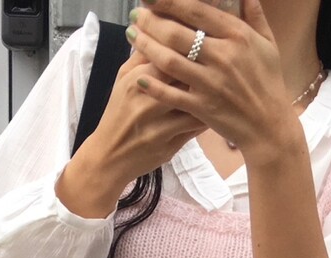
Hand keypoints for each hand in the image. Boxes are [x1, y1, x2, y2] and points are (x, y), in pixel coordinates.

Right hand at [56, 44, 205, 218]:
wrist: (109, 157)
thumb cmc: (118, 114)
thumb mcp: (122, 80)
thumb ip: (142, 55)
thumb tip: (159, 28)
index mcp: (136, 81)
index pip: (171, 53)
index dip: (190, 45)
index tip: (202, 41)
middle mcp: (148, 103)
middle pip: (187, 76)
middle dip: (204, 67)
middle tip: (218, 61)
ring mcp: (160, 127)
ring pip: (196, 103)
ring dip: (211, 93)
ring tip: (220, 84)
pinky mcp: (170, 146)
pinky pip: (196, 128)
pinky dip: (208, 115)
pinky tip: (215, 107)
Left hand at [126, 0, 304, 164]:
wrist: (269, 126)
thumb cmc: (268, 83)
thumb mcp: (267, 43)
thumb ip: (254, 14)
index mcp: (237, 36)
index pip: (196, 11)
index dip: (170, 1)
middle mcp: (222, 57)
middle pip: (177, 33)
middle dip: (151, 21)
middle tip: (135, 15)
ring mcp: (211, 83)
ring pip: (170, 61)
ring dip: (146, 46)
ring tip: (132, 36)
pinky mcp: (202, 107)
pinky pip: (171, 94)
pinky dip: (153, 85)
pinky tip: (138, 76)